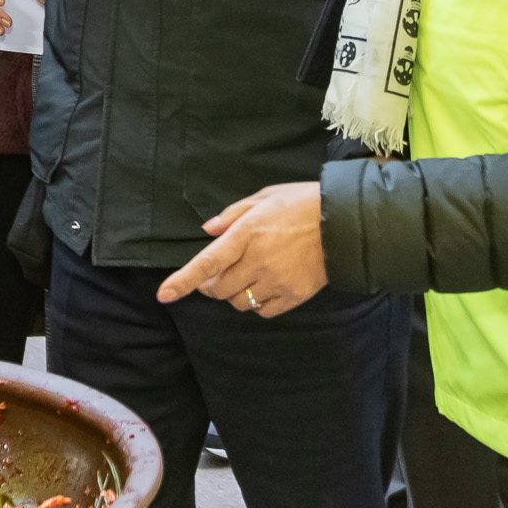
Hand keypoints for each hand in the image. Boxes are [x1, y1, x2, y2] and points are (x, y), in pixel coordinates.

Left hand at [155, 182, 327, 317]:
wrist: (344, 223)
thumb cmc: (302, 203)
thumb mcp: (265, 197)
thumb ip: (233, 215)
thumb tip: (208, 231)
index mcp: (247, 234)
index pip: (207, 263)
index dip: (183, 281)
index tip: (164, 295)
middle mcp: (258, 261)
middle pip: (219, 288)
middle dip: (210, 285)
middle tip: (218, 274)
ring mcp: (276, 282)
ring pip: (238, 302)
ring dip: (233, 293)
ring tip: (245, 276)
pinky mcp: (293, 296)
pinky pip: (262, 310)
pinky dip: (256, 303)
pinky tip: (264, 287)